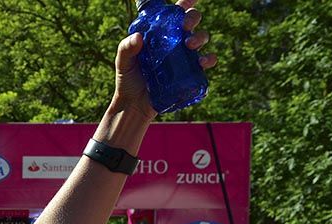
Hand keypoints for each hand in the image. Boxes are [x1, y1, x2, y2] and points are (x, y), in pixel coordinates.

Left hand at [114, 0, 215, 119]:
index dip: (186, 2)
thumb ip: (126, 48)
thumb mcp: (123, 62)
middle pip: (191, 21)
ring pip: (201, 38)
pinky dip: (209, 58)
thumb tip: (139, 37)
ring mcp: (183, 56)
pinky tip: (202, 61)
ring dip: (201, 37)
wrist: (133, 105)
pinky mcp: (189, 72)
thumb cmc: (128, 80)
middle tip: (185, 26)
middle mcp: (175, 41)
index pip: (175, 13)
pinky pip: (205, 62)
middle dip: (193, 17)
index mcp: (160, 34)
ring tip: (190, 45)